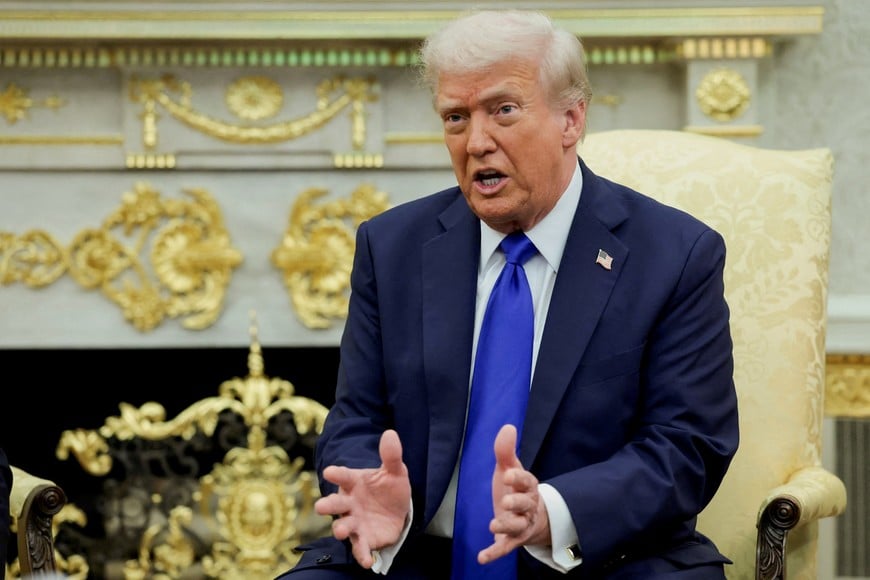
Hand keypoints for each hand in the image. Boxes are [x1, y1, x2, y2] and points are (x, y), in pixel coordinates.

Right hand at [315, 429, 411, 568]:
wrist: (397, 510)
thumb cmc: (389, 487)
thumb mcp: (395, 471)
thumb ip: (391, 455)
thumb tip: (390, 433)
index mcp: (354, 482)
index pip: (343, 476)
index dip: (336, 474)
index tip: (330, 472)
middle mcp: (349, 503)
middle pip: (335, 504)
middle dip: (328, 505)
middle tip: (320, 507)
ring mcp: (355, 522)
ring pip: (343, 526)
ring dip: (340, 529)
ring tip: (341, 531)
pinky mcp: (364, 538)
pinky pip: (360, 548)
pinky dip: (361, 555)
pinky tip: (366, 561)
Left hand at [478, 424, 550, 564]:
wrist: (531, 518)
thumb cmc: (516, 489)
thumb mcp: (510, 469)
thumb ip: (506, 451)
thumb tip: (508, 426)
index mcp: (528, 487)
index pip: (526, 481)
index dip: (518, 479)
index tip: (508, 474)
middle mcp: (527, 507)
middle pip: (524, 505)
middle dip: (516, 503)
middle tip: (505, 502)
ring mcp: (520, 525)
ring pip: (517, 527)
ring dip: (506, 525)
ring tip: (492, 524)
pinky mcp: (511, 540)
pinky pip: (504, 547)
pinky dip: (494, 553)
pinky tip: (481, 557)